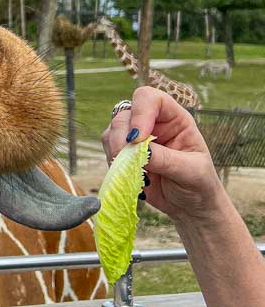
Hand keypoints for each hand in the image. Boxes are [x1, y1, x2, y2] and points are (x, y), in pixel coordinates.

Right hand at [101, 86, 222, 225]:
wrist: (190, 208)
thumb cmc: (199, 185)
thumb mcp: (191, 172)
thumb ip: (166, 159)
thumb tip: (137, 149)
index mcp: (174, 118)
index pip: (150, 98)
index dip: (140, 112)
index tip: (138, 138)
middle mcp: (153, 122)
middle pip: (125, 114)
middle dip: (122, 137)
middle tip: (127, 160)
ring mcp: (136, 137)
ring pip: (112, 130)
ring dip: (115, 150)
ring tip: (131, 172)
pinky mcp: (124, 153)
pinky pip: (108, 149)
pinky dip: (113, 162)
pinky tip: (129, 176)